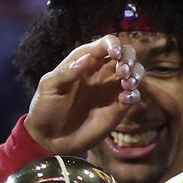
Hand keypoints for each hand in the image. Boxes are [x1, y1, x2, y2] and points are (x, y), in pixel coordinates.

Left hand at [20, 36, 144, 155]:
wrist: (49, 138)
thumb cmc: (45, 108)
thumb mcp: (49, 87)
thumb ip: (67, 72)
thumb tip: (88, 58)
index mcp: (84, 62)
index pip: (105, 44)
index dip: (114, 45)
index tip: (116, 55)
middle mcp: (101, 72)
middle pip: (125, 54)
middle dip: (129, 58)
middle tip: (123, 71)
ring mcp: (111, 90)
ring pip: (134, 73)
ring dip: (136, 74)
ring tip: (127, 84)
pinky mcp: (117, 108)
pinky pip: (133, 96)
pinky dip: (134, 95)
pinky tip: (125, 99)